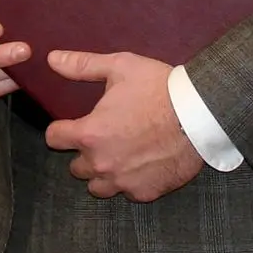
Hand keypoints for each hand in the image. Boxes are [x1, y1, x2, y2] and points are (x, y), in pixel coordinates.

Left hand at [42, 50, 203, 201]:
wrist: (201, 114)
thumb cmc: (158, 88)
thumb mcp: (120, 67)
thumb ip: (82, 66)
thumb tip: (51, 59)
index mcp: (90, 133)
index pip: (54, 139)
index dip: (62, 129)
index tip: (73, 125)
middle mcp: (101, 163)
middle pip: (75, 167)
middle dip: (85, 152)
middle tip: (104, 137)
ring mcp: (123, 181)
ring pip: (97, 187)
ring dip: (102, 173)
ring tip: (118, 155)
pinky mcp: (145, 193)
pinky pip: (126, 193)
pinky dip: (129, 182)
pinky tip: (141, 164)